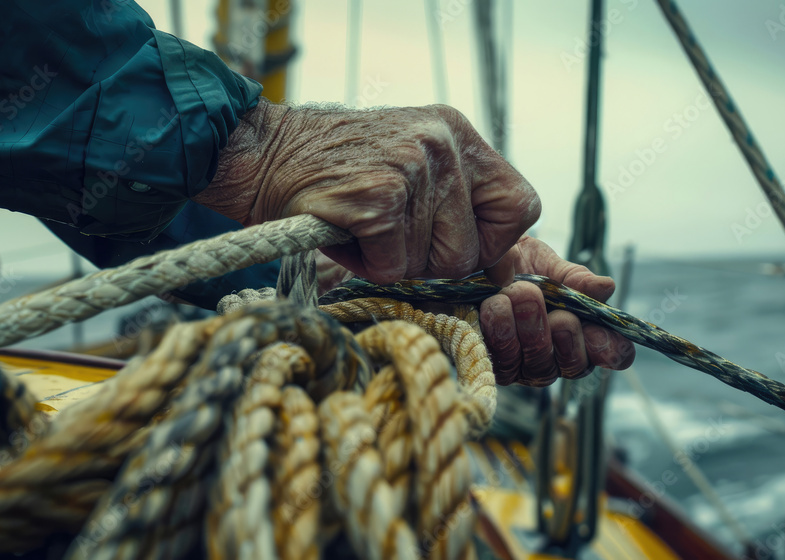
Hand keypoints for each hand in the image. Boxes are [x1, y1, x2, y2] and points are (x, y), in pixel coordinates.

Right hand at [195, 99, 539, 283]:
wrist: (262, 153)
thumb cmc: (335, 171)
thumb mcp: (410, 163)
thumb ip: (454, 199)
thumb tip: (497, 263)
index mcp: (457, 134)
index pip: (521, 206)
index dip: (493, 243)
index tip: (454, 246)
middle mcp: (442, 143)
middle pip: (473, 250)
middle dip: (431, 262)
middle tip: (390, 237)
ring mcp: (412, 168)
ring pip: (434, 264)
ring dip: (394, 262)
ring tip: (363, 228)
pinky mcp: (378, 197)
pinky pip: (393, 266)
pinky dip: (365, 264)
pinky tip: (345, 233)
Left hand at [480, 236, 634, 385]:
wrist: (471, 261)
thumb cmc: (516, 265)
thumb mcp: (548, 264)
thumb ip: (575, 279)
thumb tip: (607, 287)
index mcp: (581, 331)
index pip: (611, 354)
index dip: (611, 350)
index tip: (599, 335)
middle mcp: (555, 356)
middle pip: (575, 365)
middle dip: (567, 337)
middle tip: (558, 313)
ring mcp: (523, 365)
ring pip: (537, 365)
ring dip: (531, 329)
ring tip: (518, 294)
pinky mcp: (491, 364)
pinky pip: (501, 361)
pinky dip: (499, 332)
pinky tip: (494, 307)